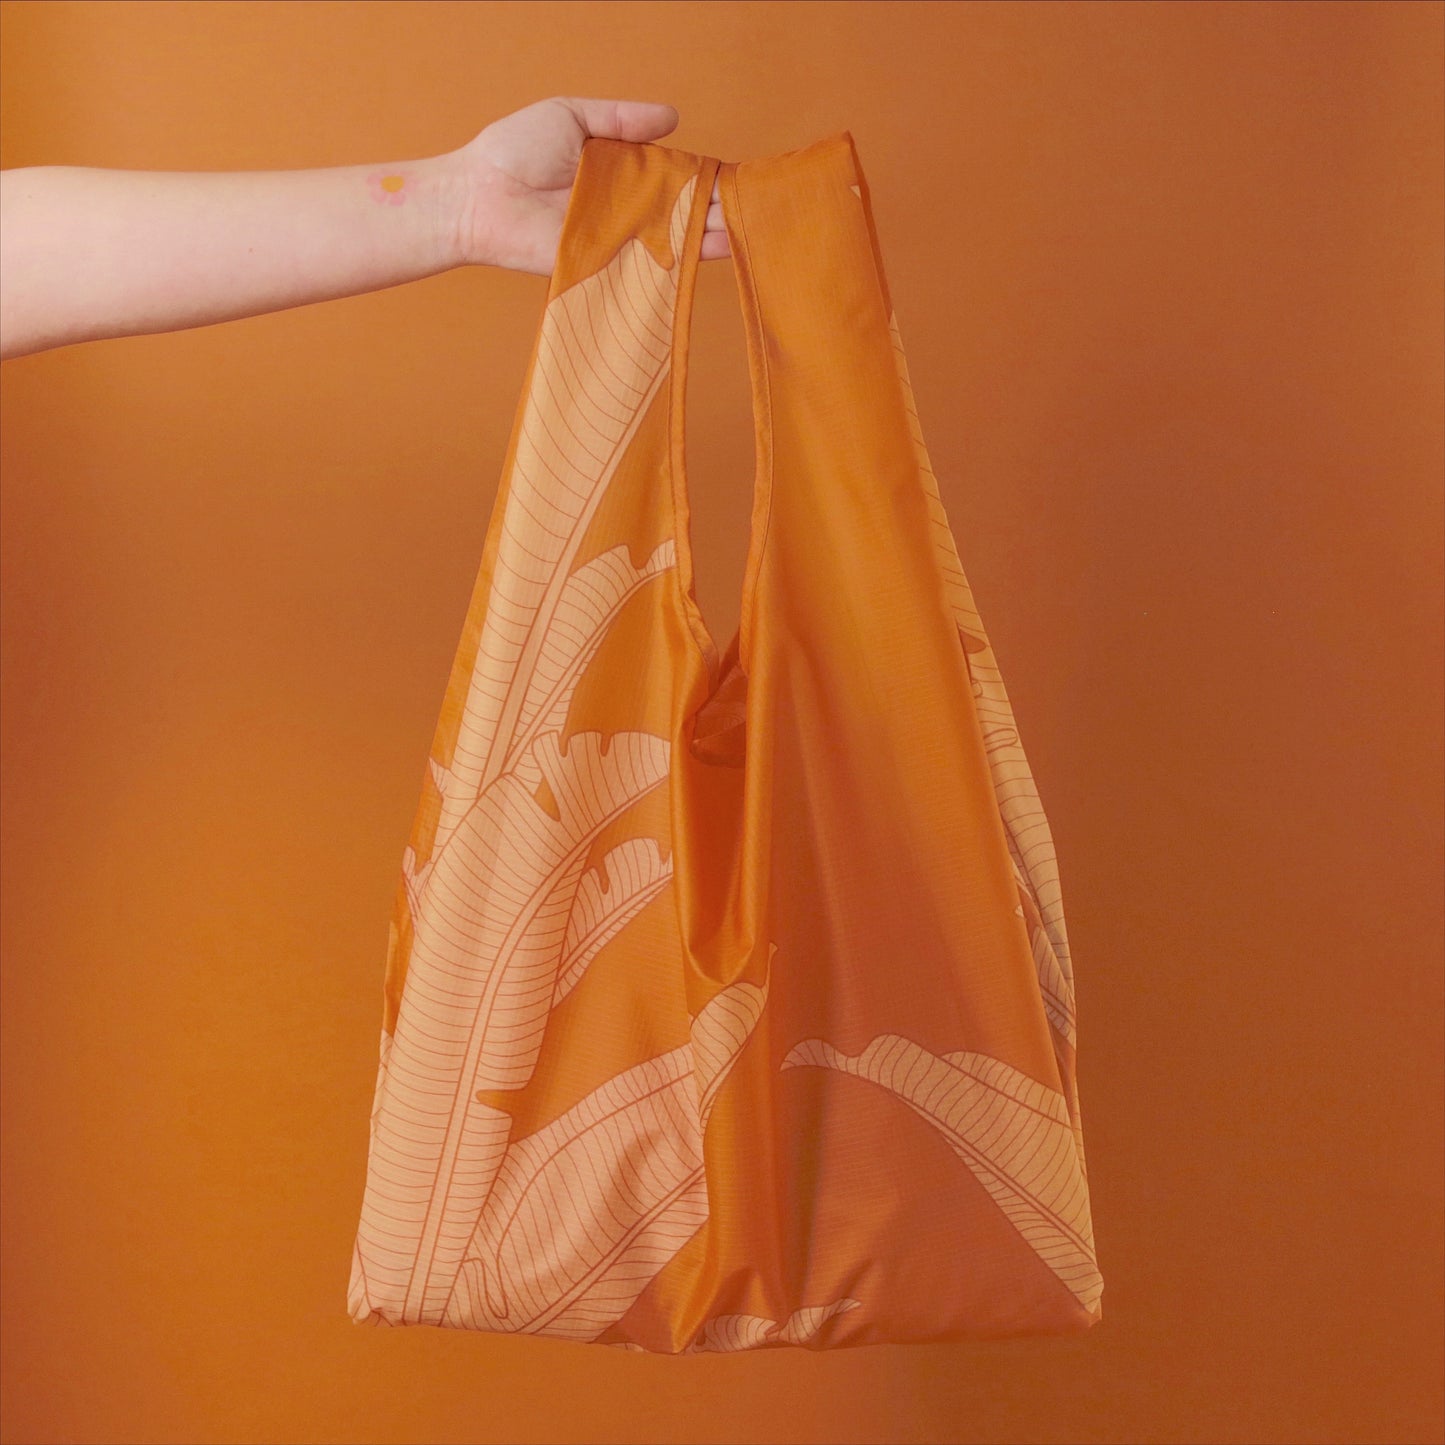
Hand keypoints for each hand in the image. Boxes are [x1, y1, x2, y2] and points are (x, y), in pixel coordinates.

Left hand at [448, 96, 729, 275]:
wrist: (479, 194)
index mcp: (620, 171)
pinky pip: (648, 266)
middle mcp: (624, 208)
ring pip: (674, 239)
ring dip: (712, 235)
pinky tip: (718, 252)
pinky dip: (681, 263)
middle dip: (718, 209)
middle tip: (756, 206)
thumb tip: (672, 118)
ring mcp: (619, 239)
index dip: (705, 178)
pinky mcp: (607, 265)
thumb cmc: (514, 151)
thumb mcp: (572, 116)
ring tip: (749, 228)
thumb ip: (622, 118)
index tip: (736, 178)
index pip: (673, 176)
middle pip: (681, 211)